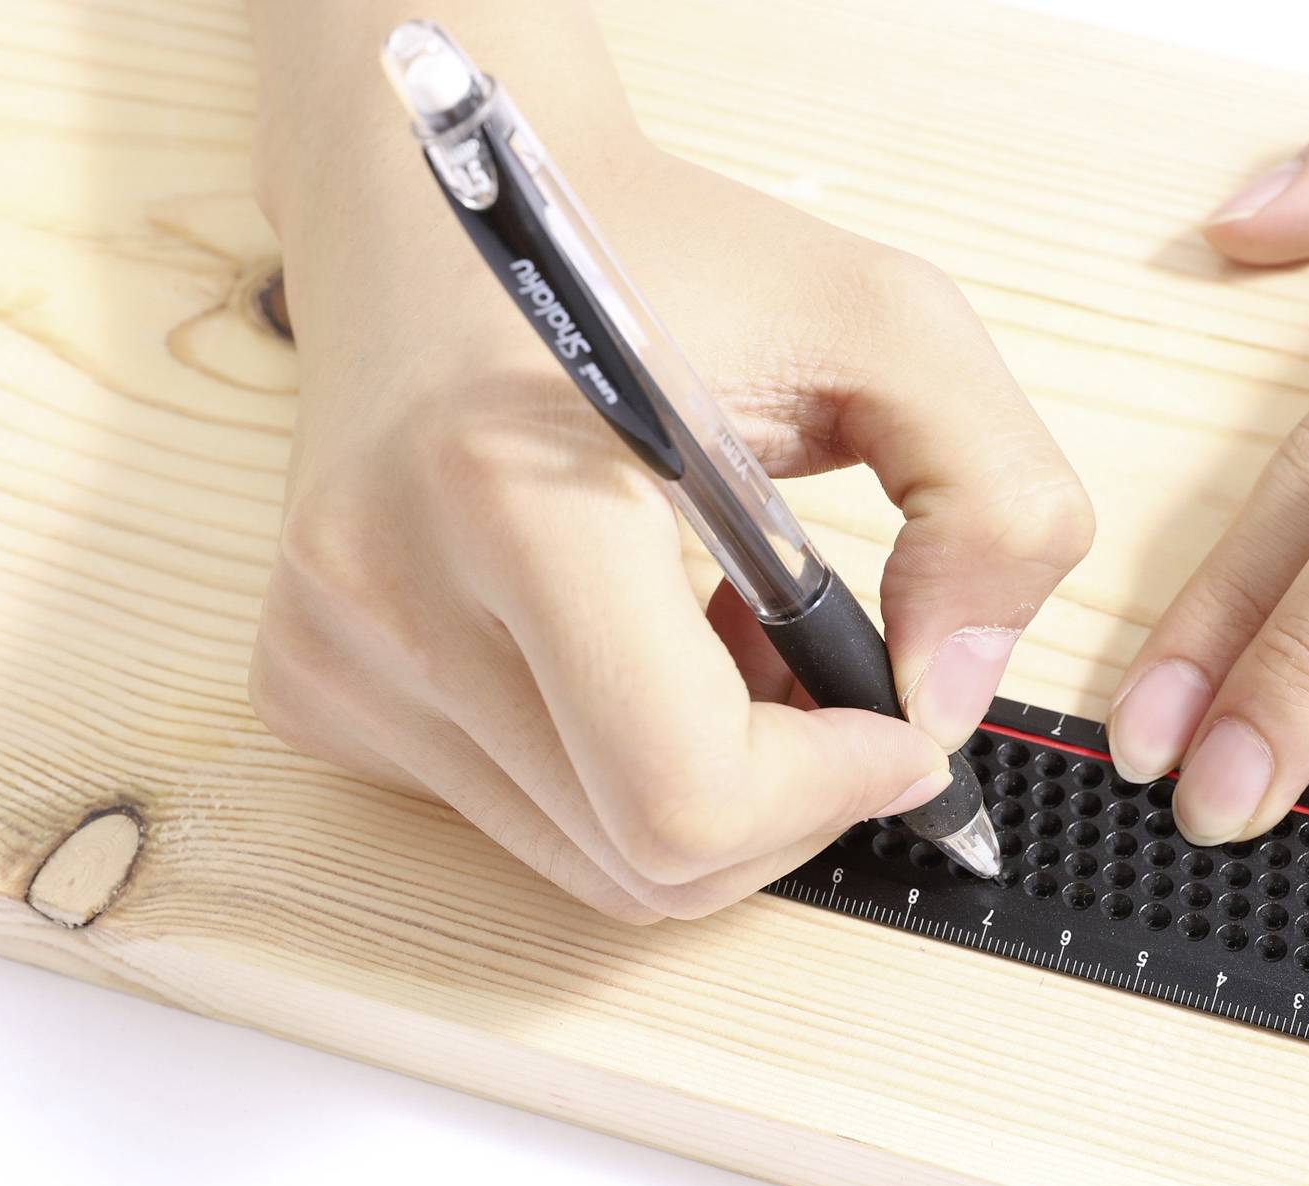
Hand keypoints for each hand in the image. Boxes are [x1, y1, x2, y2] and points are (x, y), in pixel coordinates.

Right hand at [249, 130, 1088, 922]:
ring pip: (587, 863)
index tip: (896, 726)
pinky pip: (517, 817)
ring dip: (704, 791)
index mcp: (510, 497)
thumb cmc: (661, 254)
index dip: (827, 796)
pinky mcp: (312, 685)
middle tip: (828, 688)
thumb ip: (997, 504)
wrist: (440, 199)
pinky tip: (634, 647)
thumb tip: (952, 698)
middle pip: (644, 863)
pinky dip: (611, 771)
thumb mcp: (889, 324)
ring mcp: (335, 654)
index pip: (683, 795)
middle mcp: (388, 594)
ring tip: (728, 645)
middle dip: (782, 806)